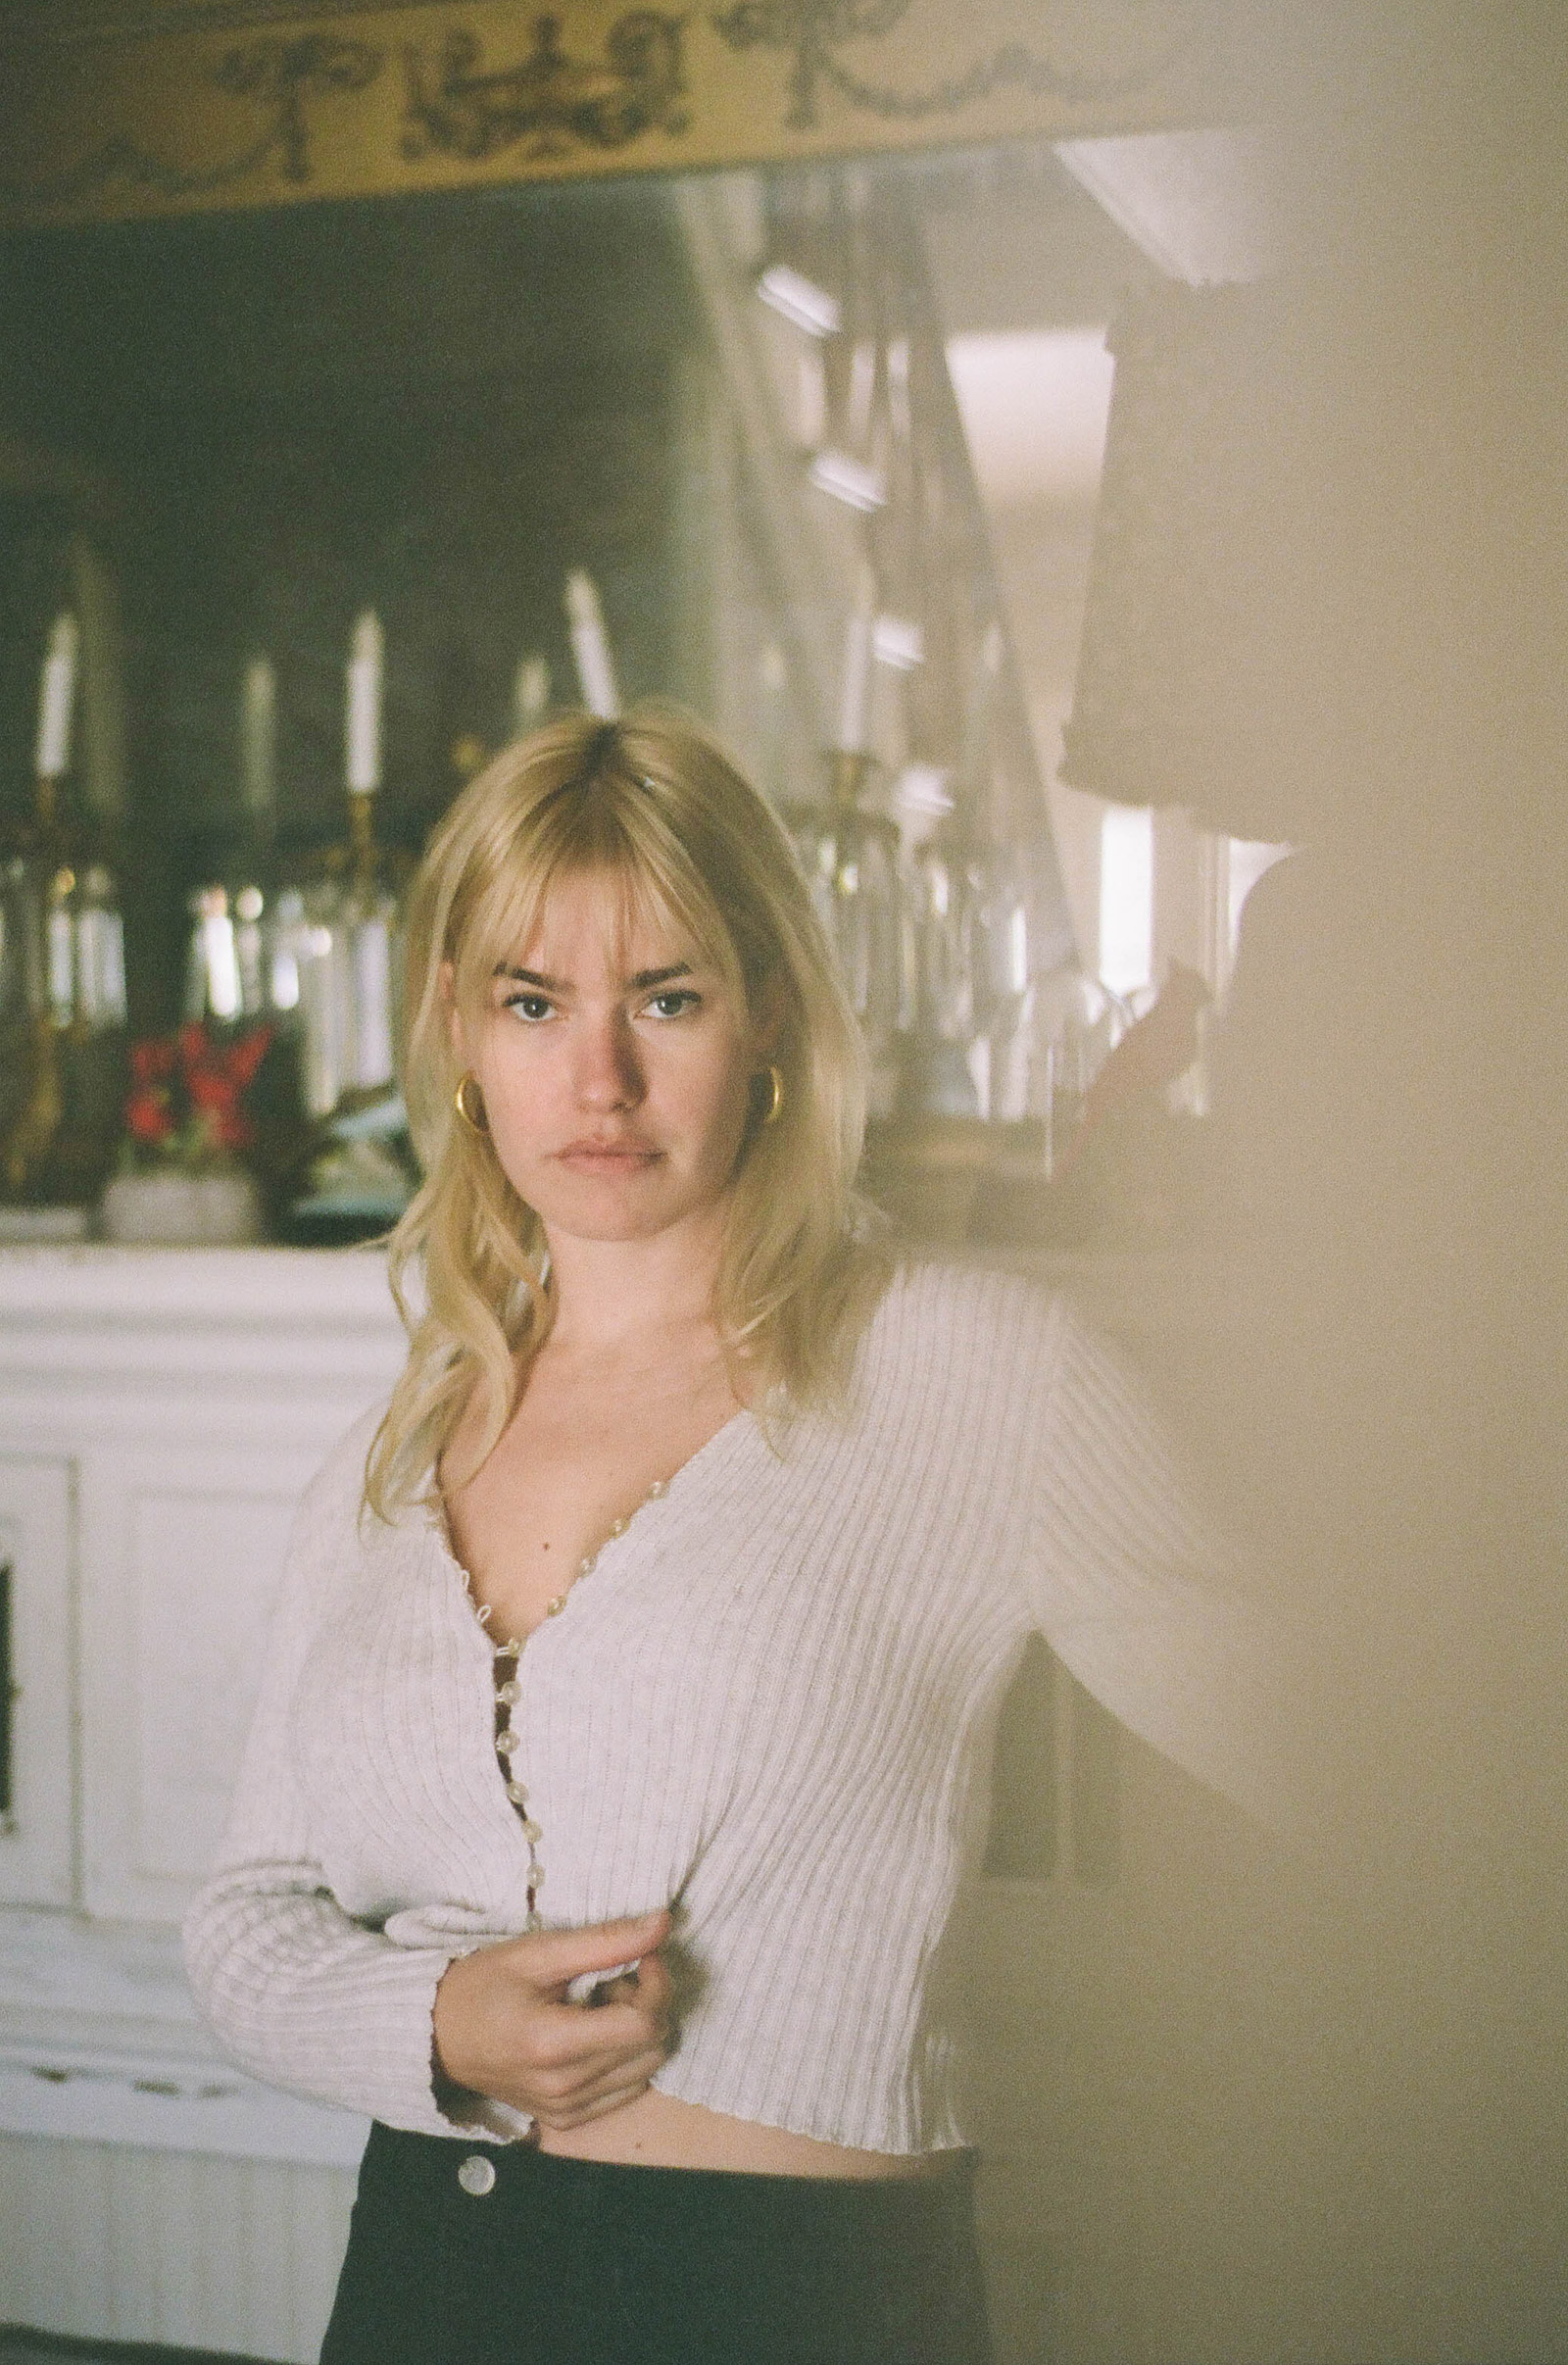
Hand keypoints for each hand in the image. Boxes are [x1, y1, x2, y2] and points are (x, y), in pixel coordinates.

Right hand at [432, 1910, 671, 2130]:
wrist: (438, 2037)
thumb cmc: (483, 1985)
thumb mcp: (537, 1952)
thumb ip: (604, 1941)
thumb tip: (663, 1924)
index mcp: (555, 2046)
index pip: (644, 2024)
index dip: (658, 1983)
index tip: (644, 1955)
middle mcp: (564, 2088)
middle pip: (652, 2047)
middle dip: (648, 2003)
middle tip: (615, 1977)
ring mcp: (566, 2111)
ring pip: (646, 2070)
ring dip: (638, 2031)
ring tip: (601, 2005)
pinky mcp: (566, 2121)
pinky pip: (625, 2091)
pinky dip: (624, 2058)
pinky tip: (595, 2034)